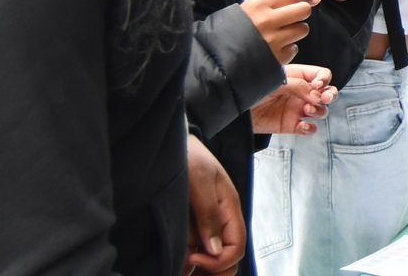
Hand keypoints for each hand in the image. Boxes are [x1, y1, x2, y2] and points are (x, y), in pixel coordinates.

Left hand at [183, 135, 244, 275]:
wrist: (171, 144)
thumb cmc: (189, 155)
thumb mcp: (199, 180)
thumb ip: (208, 214)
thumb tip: (214, 249)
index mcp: (229, 210)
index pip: (236, 248)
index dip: (218, 261)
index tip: (192, 256)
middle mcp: (220, 222)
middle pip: (228, 260)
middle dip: (213, 271)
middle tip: (186, 267)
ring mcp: (205, 226)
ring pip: (211, 259)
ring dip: (198, 269)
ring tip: (178, 267)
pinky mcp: (190, 226)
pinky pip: (194, 251)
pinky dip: (185, 261)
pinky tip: (174, 262)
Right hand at [240, 0, 319, 64]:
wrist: (218, 59)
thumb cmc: (233, 30)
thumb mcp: (248, 10)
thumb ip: (272, 0)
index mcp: (259, 4)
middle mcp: (267, 20)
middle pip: (303, 11)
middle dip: (301, 14)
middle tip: (292, 19)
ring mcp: (273, 40)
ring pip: (302, 29)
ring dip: (296, 32)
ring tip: (281, 35)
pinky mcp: (277, 57)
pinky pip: (294, 48)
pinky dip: (288, 49)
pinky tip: (275, 49)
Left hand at [252, 64, 337, 134]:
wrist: (235, 107)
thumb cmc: (251, 89)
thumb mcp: (275, 81)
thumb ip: (297, 85)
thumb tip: (317, 95)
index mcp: (297, 76)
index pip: (320, 74)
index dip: (324, 78)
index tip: (318, 84)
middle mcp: (300, 92)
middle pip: (326, 92)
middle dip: (330, 95)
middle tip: (324, 98)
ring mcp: (296, 109)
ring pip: (320, 110)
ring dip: (319, 110)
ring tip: (307, 110)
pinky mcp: (291, 125)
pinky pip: (308, 128)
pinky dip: (310, 128)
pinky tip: (304, 125)